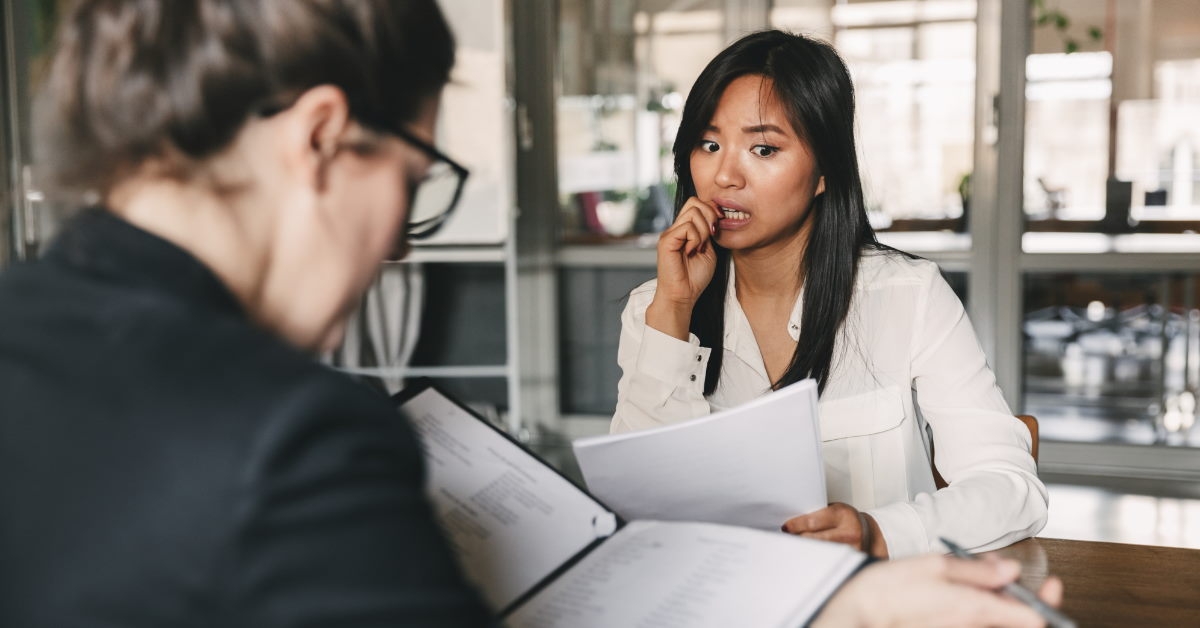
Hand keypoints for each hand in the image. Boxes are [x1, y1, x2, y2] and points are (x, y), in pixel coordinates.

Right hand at [645, 197, 721, 339]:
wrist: (683, 296)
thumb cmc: (695, 278)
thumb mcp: (709, 250)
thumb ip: (709, 233)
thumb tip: (714, 216)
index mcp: (684, 229)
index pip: (697, 203)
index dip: (712, 210)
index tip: (718, 228)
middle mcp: (675, 228)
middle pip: (695, 202)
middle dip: (710, 216)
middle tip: (711, 236)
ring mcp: (669, 233)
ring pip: (693, 212)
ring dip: (704, 230)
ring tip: (700, 247)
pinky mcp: (666, 241)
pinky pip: (687, 227)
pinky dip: (696, 239)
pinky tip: (692, 251)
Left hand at [782, 502, 886, 556]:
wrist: (868, 532)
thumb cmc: (846, 520)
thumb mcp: (833, 510)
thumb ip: (816, 514)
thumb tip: (791, 524)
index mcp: (843, 515)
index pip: (812, 522)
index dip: (796, 526)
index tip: (786, 528)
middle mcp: (850, 533)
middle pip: (813, 540)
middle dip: (797, 539)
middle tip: (787, 539)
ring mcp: (852, 550)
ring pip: (819, 553)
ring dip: (805, 551)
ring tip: (796, 548)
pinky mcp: (852, 563)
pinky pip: (828, 563)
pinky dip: (816, 561)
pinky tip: (808, 559)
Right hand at [811, 553, 1064, 627]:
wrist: (857, 613)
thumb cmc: (888, 590)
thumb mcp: (935, 565)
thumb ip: (977, 570)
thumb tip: (1009, 572)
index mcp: (975, 610)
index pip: (1033, 618)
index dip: (1047, 602)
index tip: (1051, 587)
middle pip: (1018, 622)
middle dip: (1025, 599)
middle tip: (1021, 581)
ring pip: (995, 618)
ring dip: (999, 600)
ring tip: (985, 577)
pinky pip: (976, 621)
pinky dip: (980, 605)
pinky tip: (969, 590)